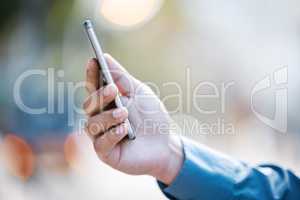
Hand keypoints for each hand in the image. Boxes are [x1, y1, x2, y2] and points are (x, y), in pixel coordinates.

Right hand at [83, 54, 182, 184]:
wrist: (165, 143)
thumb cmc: (151, 116)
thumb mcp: (139, 93)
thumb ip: (121, 77)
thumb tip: (104, 56)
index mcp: (107, 103)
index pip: (93, 87)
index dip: (91, 74)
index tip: (93, 60)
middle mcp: (100, 118)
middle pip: (88, 105)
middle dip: (99, 96)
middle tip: (113, 90)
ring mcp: (101, 136)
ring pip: (92, 124)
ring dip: (108, 116)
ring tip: (124, 113)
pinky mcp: (106, 153)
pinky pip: (100, 144)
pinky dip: (112, 135)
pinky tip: (124, 130)